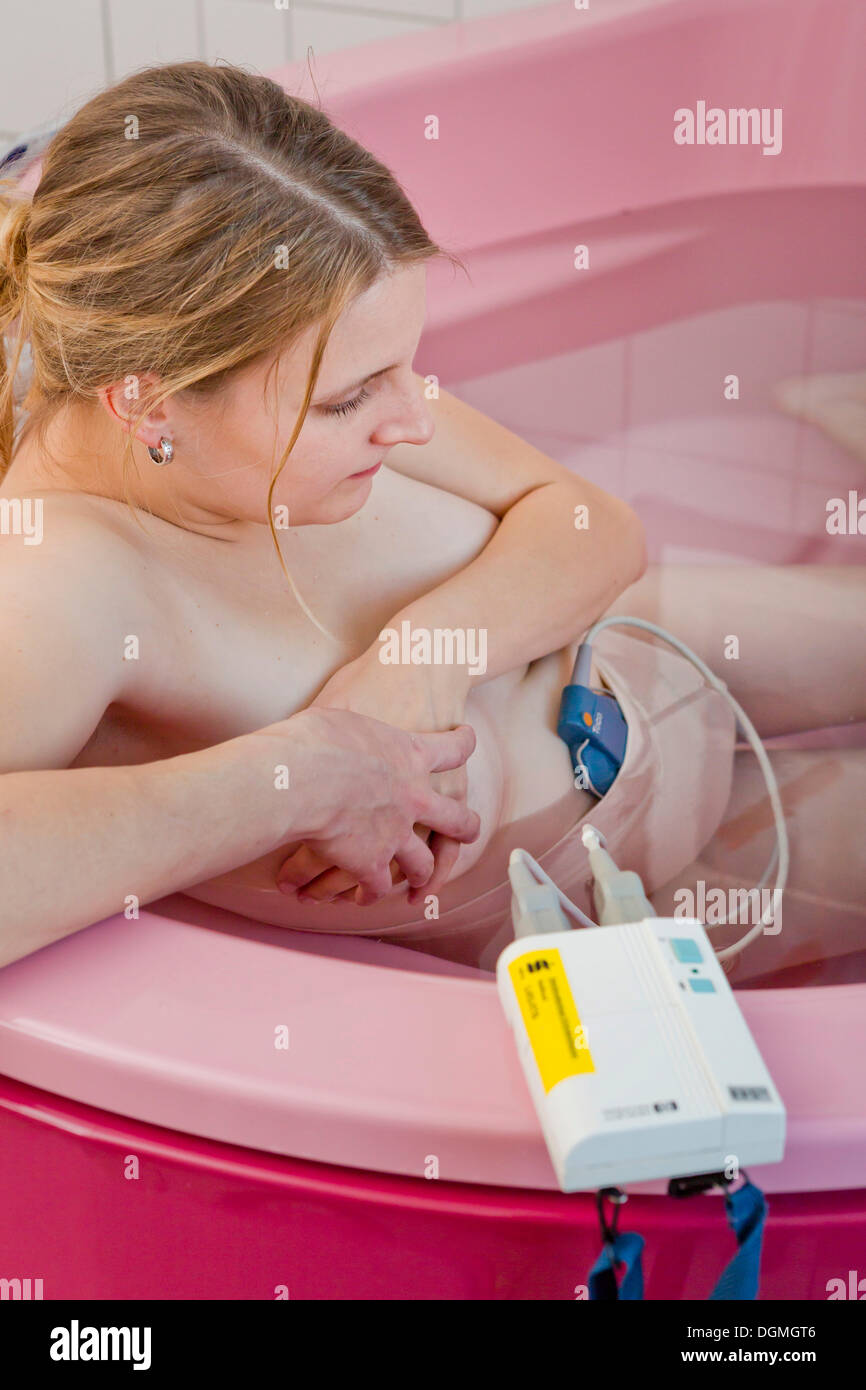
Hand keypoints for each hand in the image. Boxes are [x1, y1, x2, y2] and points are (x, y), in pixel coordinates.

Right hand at [277, 648, 471, 903]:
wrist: (305, 774)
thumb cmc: (317, 734)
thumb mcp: (345, 706)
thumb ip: (355, 721)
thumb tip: (337, 711)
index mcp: (412, 755)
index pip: (452, 747)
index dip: (463, 743)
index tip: (468, 737)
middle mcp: (415, 797)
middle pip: (456, 818)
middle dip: (465, 827)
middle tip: (469, 831)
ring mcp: (397, 834)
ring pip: (422, 863)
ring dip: (423, 876)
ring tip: (421, 886)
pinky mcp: (370, 863)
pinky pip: (378, 886)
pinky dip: (370, 893)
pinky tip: (363, 897)